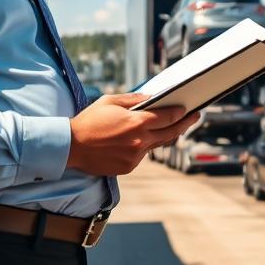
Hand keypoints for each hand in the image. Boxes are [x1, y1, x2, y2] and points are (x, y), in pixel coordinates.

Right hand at [66, 94, 200, 175]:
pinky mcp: (128, 167)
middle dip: (185, 124)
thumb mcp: (110, 101)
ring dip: (162, 135)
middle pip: (170, 133)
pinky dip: (143, 146)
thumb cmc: (89, 121)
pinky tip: (136, 139)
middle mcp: (139, 141)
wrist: (70, 146)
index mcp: (136, 123)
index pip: (168, 117)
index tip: (189, 109)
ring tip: (168, 126)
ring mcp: (135, 156)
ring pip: (156, 144)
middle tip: (195, 117)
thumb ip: (134, 100)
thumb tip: (153, 98)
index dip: (180, 113)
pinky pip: (142, 155)